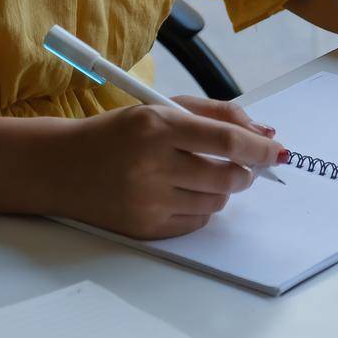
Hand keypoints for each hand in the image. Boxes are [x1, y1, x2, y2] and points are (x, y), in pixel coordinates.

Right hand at [47, 96, 285, 238]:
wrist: (59, 167)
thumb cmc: (118, 134)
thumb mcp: (161, 110)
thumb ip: (216, 115)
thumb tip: (265, 132)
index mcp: (156, 126)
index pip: (225, 140)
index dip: (260, 148)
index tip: (278, 151)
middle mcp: (151, 165)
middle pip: (227, 176)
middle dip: (246, 171)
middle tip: (243, 165)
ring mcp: (146, 201)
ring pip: (216, 201)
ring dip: (223, 189)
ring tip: (202, 175)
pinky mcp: (144, 228)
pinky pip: (196, 222)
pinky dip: (201, 207)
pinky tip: (181, 192)